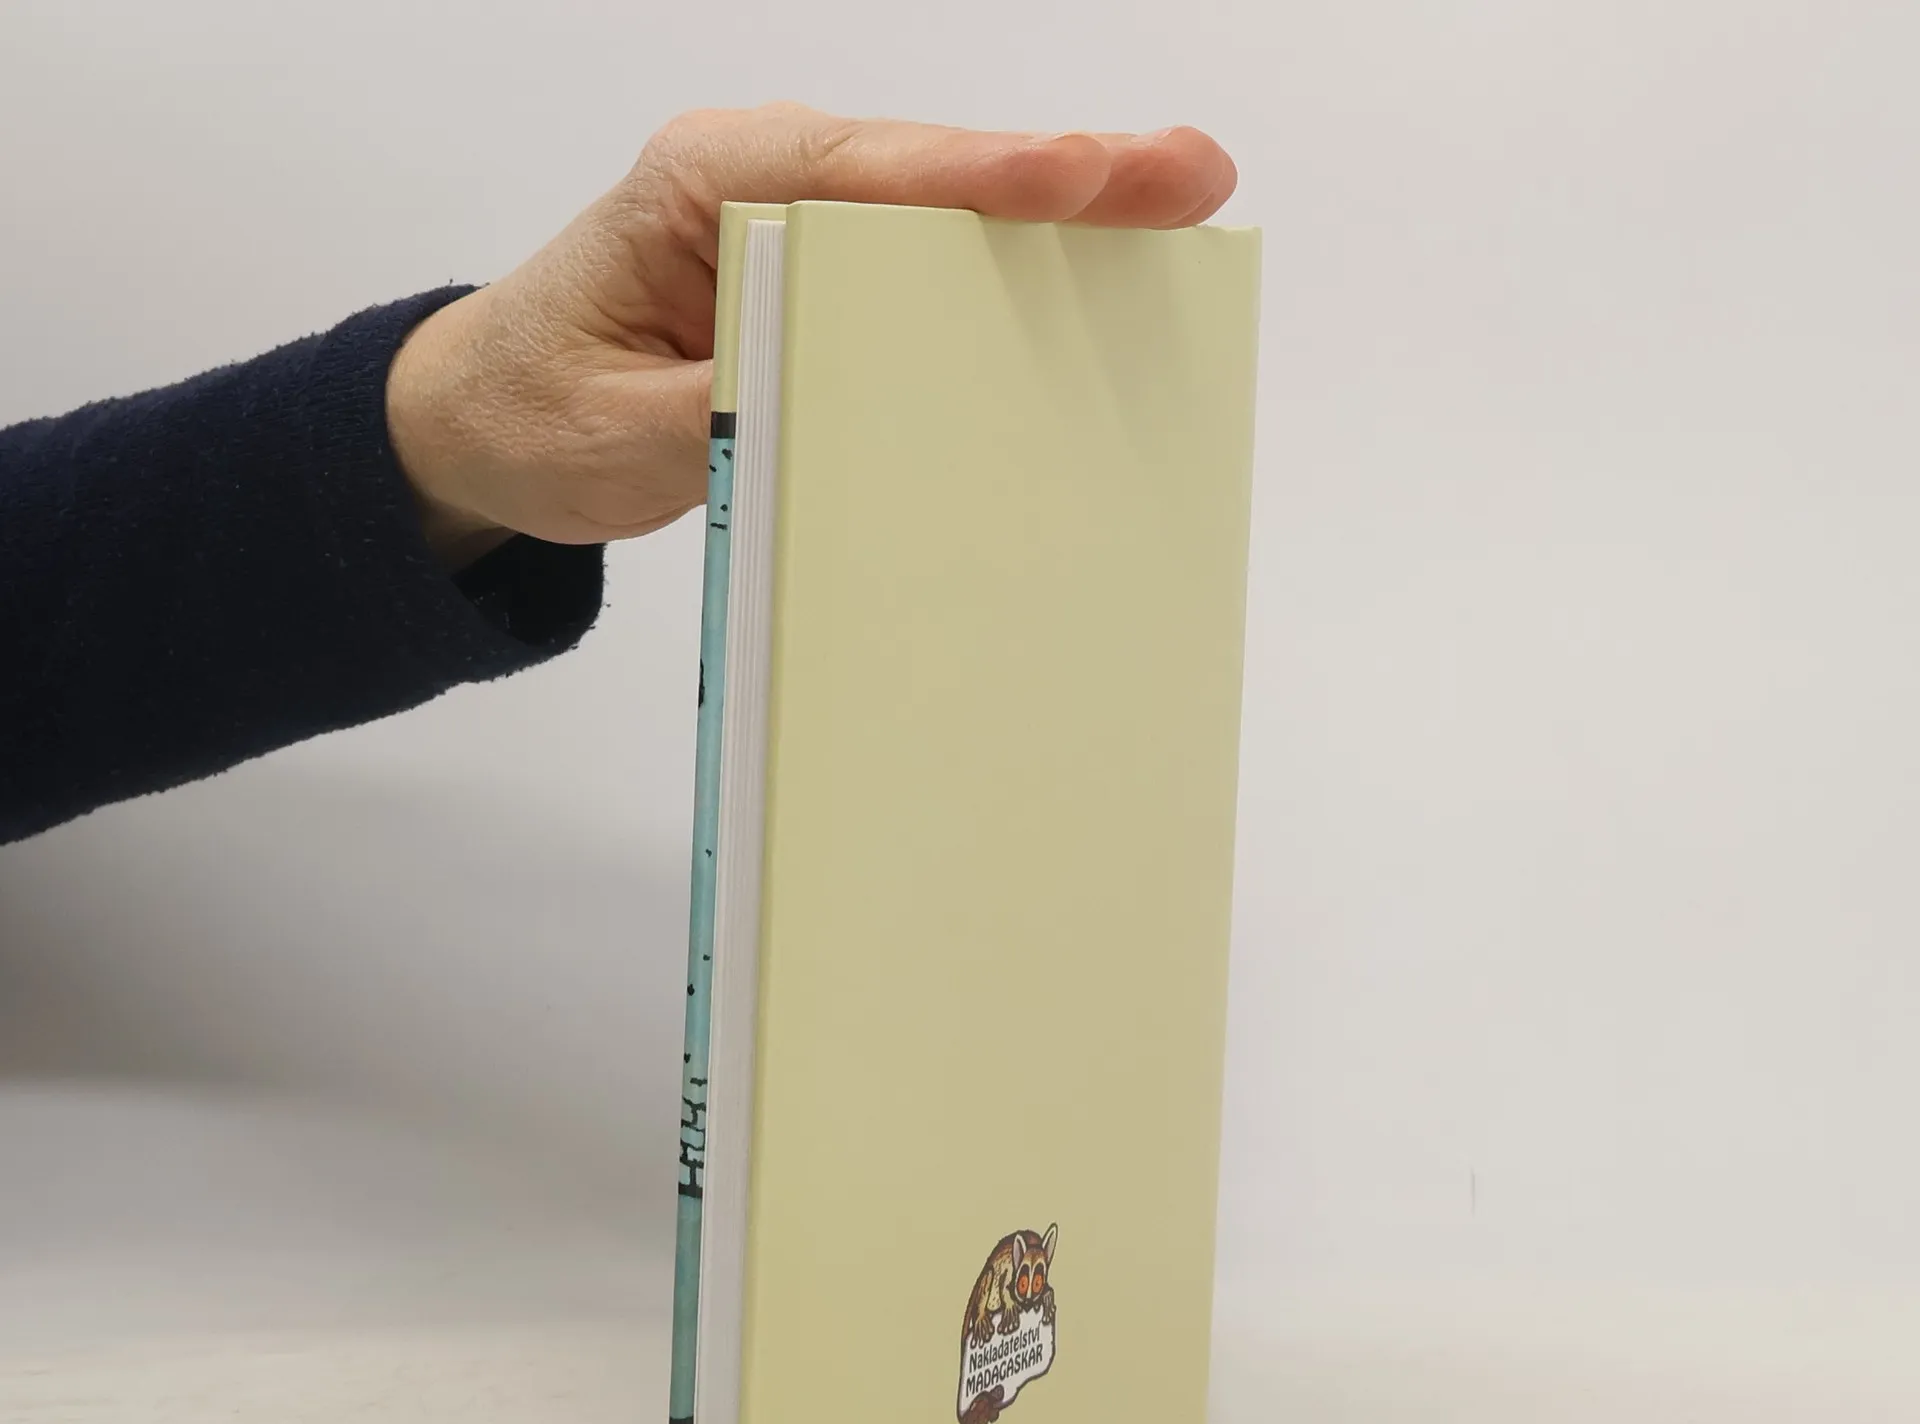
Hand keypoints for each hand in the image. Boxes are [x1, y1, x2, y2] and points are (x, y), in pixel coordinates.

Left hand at [385, 103, 1236, 568]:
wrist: (482, 425)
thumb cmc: (533, 410)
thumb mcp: (618, 432)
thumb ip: (727, 411)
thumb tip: (846, 408)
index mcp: (703, 186)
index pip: (860, 173)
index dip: (979, 179)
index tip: (1079, 177)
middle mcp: (763, 184)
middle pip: (935, 176)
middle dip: (1065, 178)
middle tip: (1191, 177)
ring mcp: (800, 230)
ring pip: (947, 218)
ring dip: (1063, 222)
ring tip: (1180, 215)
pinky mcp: (821, 288)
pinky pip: (928, 275)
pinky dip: (1012, 279)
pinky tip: (1095, 289)